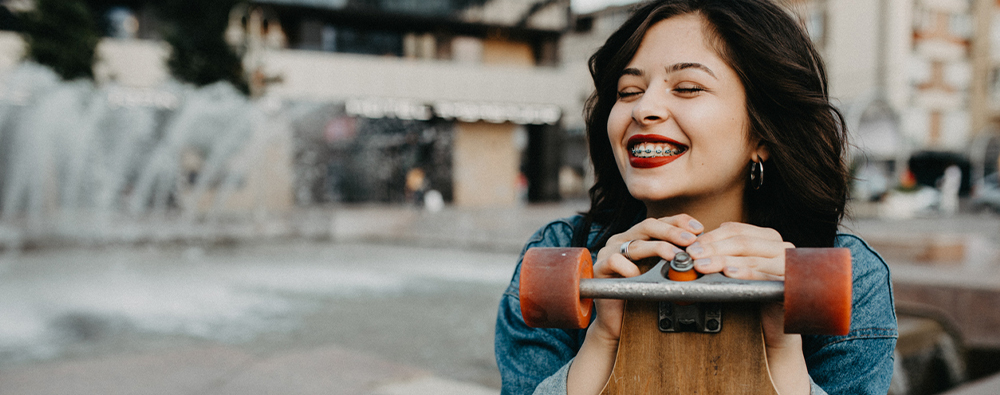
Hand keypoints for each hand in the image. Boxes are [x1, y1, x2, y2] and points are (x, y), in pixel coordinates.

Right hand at [590, 214, 704, 340]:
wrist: (619, 323)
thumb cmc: (642, 296)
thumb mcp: (662, 272)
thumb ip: (674, 258)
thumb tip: (701, 248)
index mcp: (636, 236)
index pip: (660, 221)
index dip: (679, 222)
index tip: (699, 229)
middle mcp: (621, 240)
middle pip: (648, 225)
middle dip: (672, 232)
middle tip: (690, 241)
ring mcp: (608, 252)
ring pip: (635, 243)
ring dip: (658, 248)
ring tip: (675, 256)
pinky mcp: (599, 268)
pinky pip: (615, 261)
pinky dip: (630, 267)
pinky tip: (641, 275)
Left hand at [684, 222, 809, 393]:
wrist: (775, 323)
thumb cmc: (754, 292)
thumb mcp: (738, 267)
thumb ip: (725, 252)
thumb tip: (697, 244)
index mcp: (768, 238)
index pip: (736, 229)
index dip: (711, 237)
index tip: (691, 246)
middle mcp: (781, 247)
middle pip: (742, 242)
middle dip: (713, 248)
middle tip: (692, 255)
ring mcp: (788, 265)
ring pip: (751, 257)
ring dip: (723, 260)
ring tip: (703, 265)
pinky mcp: (790, 284)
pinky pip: (765, 276)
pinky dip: (746, 273)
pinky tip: (729, 273)